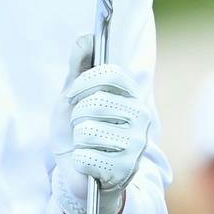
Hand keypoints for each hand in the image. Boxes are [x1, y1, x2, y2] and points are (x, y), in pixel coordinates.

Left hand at [50, 34, 149, 213]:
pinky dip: (79, 160)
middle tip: (80, 126)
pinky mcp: (126, 169)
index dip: (83, 82)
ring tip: (85, 145)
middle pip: (96, 102)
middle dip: (77, 115)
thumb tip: (87, 37)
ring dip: (76, 139)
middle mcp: (141, 116)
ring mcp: (137, 144)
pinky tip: (89, 164)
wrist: (79, 175)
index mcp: (130, 94)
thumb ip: (78, 65)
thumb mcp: (72, 96)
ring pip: (87, 130)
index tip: (72, 94)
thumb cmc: (77, 131)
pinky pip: (86, 156)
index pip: (108, 73)